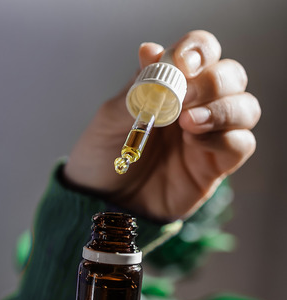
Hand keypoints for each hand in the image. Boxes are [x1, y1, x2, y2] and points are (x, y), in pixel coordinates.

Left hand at [64, 30, 260, 220]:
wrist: (100, 201)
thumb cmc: (103, 156)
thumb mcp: (109, 120)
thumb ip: (136, 89)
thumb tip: (150, 50)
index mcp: (170, 85)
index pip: (201, 53)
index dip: (198, 50)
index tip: (182, 62)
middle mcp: (196, 105)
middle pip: (231, 76)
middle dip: (213, 81)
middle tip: (184, 96)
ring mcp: (209, 135)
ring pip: (245, 107)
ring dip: (223, 108)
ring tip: (188, 122)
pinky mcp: (215, 165)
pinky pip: (241, 144)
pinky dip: (224, 138)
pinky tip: (194, 143)